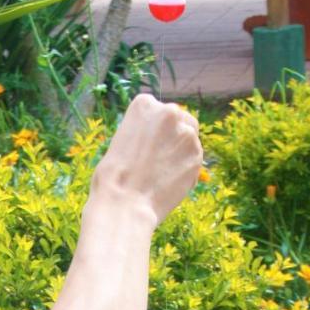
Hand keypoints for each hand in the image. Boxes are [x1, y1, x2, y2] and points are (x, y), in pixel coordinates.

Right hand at [93, 93, 202, 226]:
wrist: (124, 205)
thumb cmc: (112, 179)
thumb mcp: (122, 142)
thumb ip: (143, 134)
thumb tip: (159, 140)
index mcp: (144, 104)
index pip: (157, 111)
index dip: (154, 131)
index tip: (145, 147)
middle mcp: (169, 111)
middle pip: (179, 120)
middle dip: (172, 138)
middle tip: (158, 161)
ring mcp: (186, 133)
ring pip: (189, 140)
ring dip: (179, 154)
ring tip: (161, 176)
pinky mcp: (197, 156)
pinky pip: (194, 160)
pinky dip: (185, 171)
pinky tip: (169, 184)